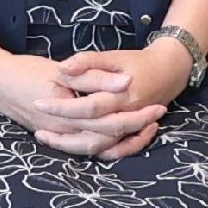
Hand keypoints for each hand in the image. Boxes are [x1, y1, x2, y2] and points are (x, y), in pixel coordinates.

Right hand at [0, 47, 165, 160]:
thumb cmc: (26, 71)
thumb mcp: (62, 71)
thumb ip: (95, 77)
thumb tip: (126, 81)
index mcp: (70, 116)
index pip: (113, 123)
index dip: (138, 117)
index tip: (158, 106)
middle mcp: (66, 132)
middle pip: (110, 139)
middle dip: (137, 129)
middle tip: (158, 115)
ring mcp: (60, 136)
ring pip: (98, 148)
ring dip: (124, 140)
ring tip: (144, 128)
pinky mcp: (55, 135)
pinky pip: (85, 147)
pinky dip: (104, 144)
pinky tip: (117, 135)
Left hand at [51, 42, 191, 160]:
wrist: (169, 71)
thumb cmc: (138, 61)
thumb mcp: (113, 56)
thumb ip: (88, 62)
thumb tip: (63, 68)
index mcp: (122, 96)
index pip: (87, 107)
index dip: (61, 107)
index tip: (38, 103)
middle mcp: (126, 116)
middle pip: (92, 134)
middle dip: (62, 135)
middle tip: (38, 131)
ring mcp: (130, 128)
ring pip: (101, 147)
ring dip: (73, 147)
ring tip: (46, 139)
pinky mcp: (130, 133)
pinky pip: (112, 150)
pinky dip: (92, 151)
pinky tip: (69, 145)